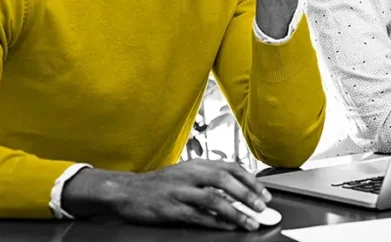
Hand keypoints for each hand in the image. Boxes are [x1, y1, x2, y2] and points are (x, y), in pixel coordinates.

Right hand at [62, 159, 271, 230]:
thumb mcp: (185, 175)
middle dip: (247, 194)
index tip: (264, 193)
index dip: (250, 180)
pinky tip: (226, 227)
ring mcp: (179, 191)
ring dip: (235, 212)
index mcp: (196, 164)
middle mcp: (189, 174)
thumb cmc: (159, 185)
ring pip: (214, 199)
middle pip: (225, 180)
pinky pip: (197, 216)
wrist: (127, 191)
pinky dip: (214, 222)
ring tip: (249, 222)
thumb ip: (208, 180)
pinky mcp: (170, 208)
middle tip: (262, 207)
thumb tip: (238, 192)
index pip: (230, 167)